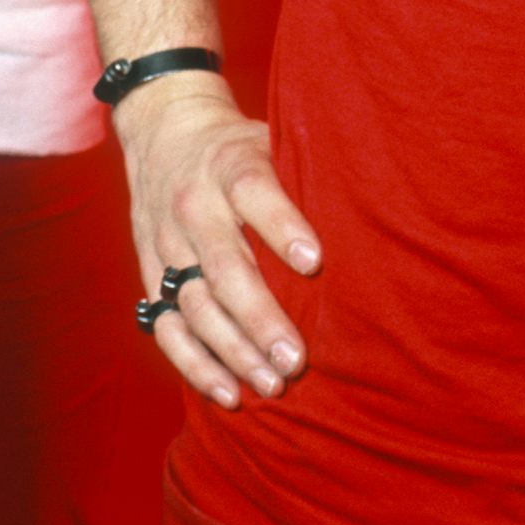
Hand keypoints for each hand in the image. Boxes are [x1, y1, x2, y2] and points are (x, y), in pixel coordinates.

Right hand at [113, 75, 322, 409]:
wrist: (163, 133)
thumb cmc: (239, 147)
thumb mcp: (272, 139)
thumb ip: (305, 174)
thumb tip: (375, 212)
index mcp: (230, 167)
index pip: (253, 192)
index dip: (282, 226)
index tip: (315, 263)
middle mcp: (194, 206)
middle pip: (224, 265)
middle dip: (260, 317)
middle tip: (297, 358)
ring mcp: (167, 244)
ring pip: (194, 304)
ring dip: (232, 349)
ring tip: (272, 383)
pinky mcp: (149, 274)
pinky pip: (166, 326)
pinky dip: (194, 363)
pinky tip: (227, 392)